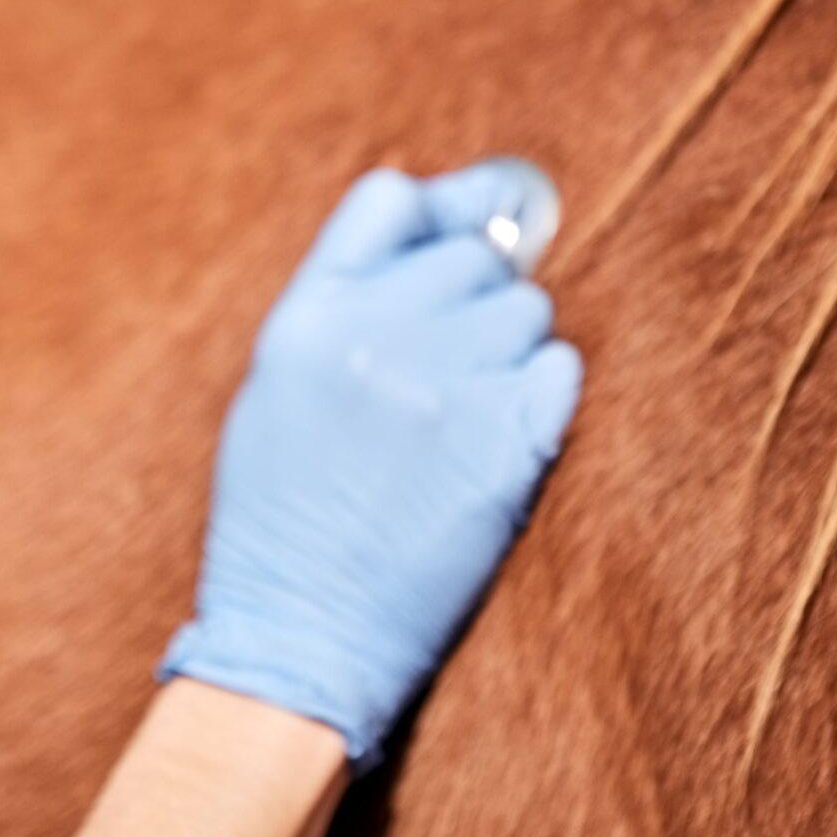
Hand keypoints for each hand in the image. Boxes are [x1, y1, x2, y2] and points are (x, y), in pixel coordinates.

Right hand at [157, 161, 582, 768]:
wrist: (303, 634)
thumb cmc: (285, 516)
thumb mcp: (277, 389)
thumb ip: (346, 305)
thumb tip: (449, 227)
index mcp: (308, 316)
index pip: (391, 201)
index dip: (439, 210)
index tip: (467, 227)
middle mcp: (377, 336)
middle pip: (472, 256)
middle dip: (473, 299)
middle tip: (450, 366)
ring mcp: (448, 388)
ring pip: (525, 309)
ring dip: (508, 349)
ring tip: (463, 414)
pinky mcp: (509, 444)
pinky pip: (559, 367)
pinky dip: (540, 394)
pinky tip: (497, 436)